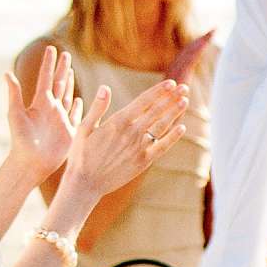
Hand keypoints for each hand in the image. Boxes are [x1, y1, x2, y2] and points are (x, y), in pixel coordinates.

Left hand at [3, 44, 80, 180]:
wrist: (31, 163)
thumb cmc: (20, 140)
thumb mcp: (15, 115)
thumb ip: (14, 94)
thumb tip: (6, 74)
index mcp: (39, 103)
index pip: (46, 78)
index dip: (48, 63)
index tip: (51, 48)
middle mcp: (51, 108)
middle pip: (59, 83)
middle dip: (62, 69)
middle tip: (66, 54)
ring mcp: (61, 119)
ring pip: (67, 96)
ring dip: (70, 83)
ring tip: (71, 71)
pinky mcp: (69, 131)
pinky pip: (75, 115)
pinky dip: (78, 107)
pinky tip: (80, 100)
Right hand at [55, 78, 189, 209]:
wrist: (86, 183)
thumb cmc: (81, 154)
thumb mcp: (83, 128)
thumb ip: (97, 108)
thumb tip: (104, 88)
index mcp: (118, 122)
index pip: (143, 101)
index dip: (159, 91)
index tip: (171, 83)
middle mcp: (132, 133)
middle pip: (156, 111)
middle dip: (171, 98)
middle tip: (184, 87)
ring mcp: (139, 148)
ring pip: (162, 126)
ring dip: (174, 113)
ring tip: (185, 101)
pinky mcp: (143, 162)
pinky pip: (162, 147)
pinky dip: (173, 137)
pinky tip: (182, 127)